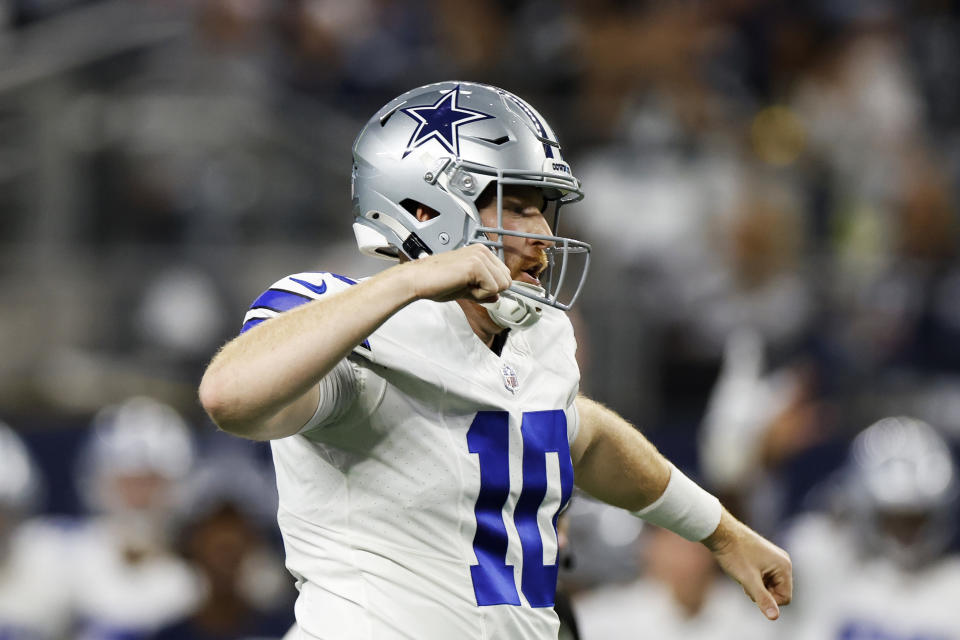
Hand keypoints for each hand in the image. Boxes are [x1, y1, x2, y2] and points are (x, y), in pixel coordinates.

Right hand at [397, 244, 511, 302]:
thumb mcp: (466, 288)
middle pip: (506, 281)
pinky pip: (492, 289)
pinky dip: (479, 295)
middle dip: (489, 291)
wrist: (418, 280)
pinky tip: (462, 287)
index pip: (504, 276)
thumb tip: (498, 297)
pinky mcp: (476, 265)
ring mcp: (480, 257)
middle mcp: (483, 251)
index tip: (471, 287)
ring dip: (483, 293)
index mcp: (481, 252)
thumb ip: (484, 292)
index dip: (490, 288)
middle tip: (466, 288)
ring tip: (463, 286)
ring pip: (502, 285)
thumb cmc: (436, 282)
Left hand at [703, 510, 792, 619]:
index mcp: (784, 566)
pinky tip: (742, 570)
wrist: (720, 532)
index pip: (785, 598)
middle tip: (745, 581)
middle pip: (778, 592)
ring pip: (769, 585)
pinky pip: (764, 577)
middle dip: (761, 592)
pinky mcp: (765, 557)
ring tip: (743, 574)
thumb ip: (762, 599)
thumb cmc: (734, 554)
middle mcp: (783, 561)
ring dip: (756, 585)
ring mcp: (774, 558)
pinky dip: (753, 578)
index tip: (751, 590)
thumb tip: (774, 617)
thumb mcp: (748, 580)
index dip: (768, 600)